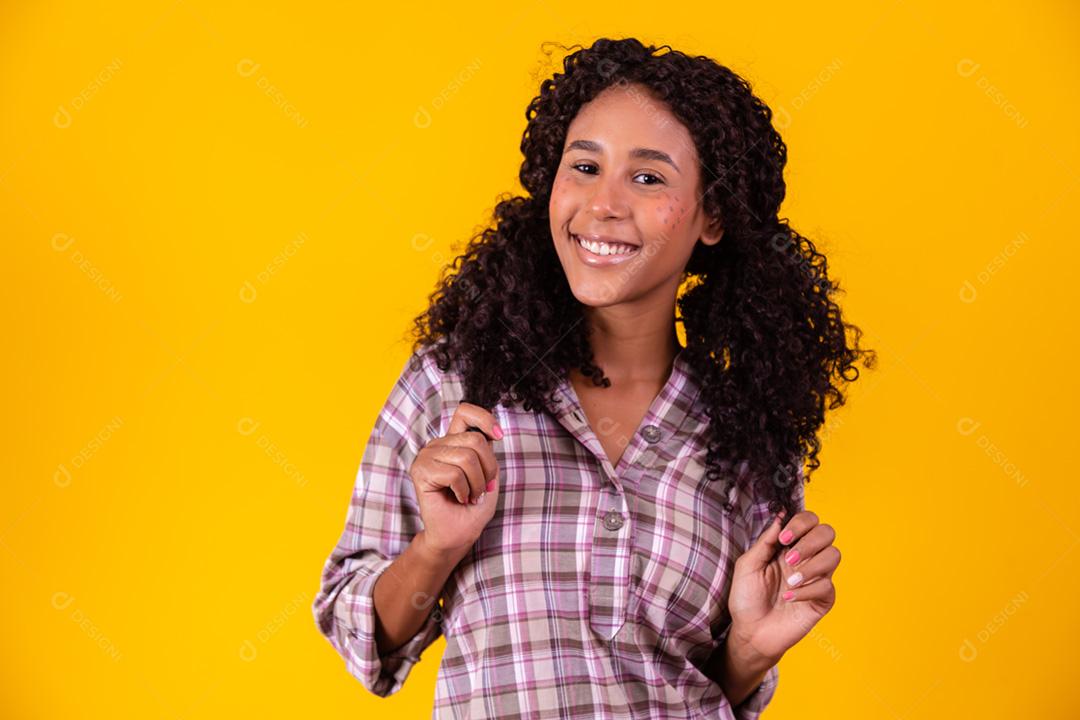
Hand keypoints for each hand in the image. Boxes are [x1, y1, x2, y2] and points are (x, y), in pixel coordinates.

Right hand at [410, 402, 503, 559]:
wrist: (456, 536)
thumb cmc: (472, 508)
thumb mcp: (489, 476)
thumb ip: (487, 453)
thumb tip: (490, 436)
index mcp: (453, 442)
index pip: (465, 412)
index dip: (484, 418)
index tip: (498, 436)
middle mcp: (438, 445)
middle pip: (475, 440)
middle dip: (488, 468)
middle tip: (482, 488)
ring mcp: (427, 456)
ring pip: (467, 457)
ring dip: (476, 483)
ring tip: (470, 496)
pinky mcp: (420, 472)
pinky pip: (454, 474)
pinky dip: (464, 491)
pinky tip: (458, 498)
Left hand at [727, 508, 839, 662]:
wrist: (751, 632)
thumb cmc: (747, 598)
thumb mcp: (748, 565)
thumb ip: (766, 541)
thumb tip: (779, 516)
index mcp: (788, 546)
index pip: (808, 520)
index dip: (801, 522)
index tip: (784, 537)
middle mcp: (806, 558)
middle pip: (827, 532)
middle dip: (810, 541)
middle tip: (789, 558)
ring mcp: (816, 578)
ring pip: (833, 555)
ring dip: (811, 566)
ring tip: (790, 580)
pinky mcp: (823, 600)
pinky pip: (827, 586)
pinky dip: (807, 590)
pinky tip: (789, 598)